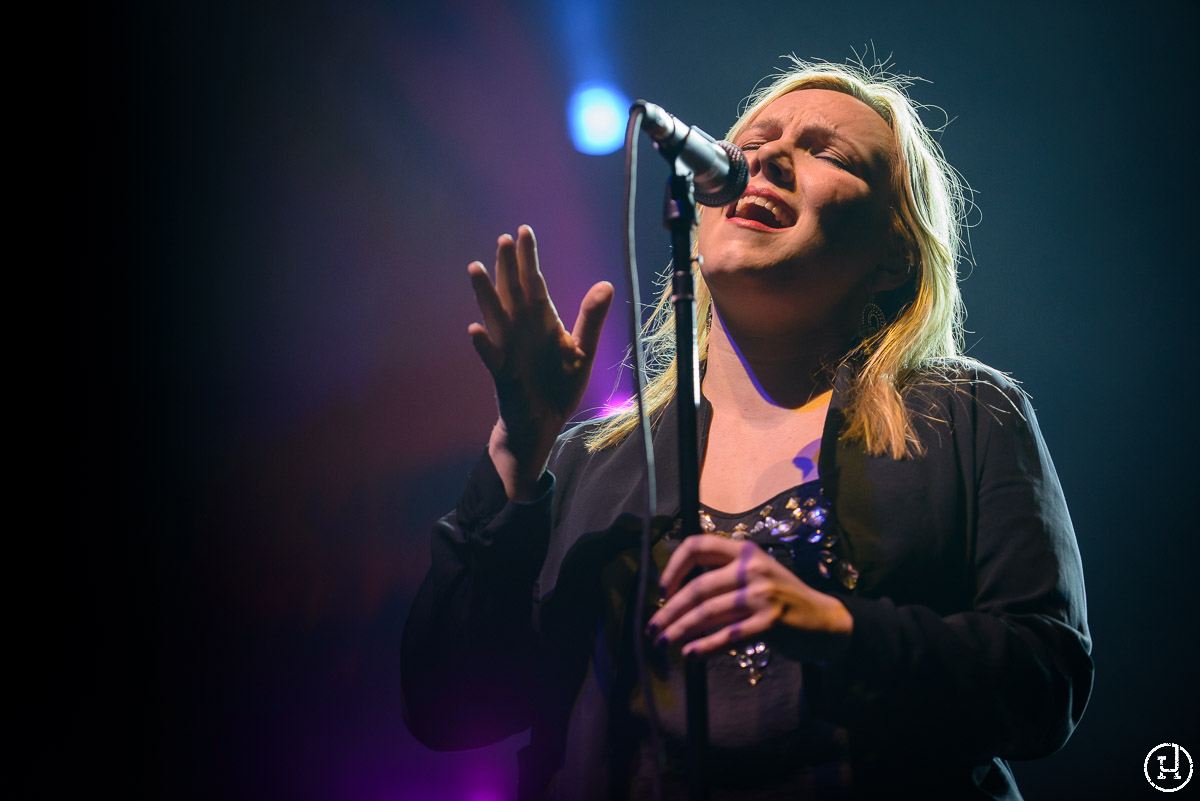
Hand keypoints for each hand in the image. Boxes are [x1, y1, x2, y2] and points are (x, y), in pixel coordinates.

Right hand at [468, 225, 613, 499]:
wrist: (542, 424)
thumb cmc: (558, 387)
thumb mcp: (582, 351)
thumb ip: (591, 319)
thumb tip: (606, 284)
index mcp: (542, 323)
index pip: (534, 284)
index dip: (529, 258)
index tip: (523, 230)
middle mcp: (522, 331)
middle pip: (513, 292)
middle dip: (508, 266)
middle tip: (504, 239)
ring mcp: (509, 351)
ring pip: (495, 317)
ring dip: (485, 294)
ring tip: (475, 269)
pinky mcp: (504, 375)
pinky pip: (491, 357)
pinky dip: (483, 345)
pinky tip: (474, 329)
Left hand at [646, 535, 852, 659]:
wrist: (826, 620)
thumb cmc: (783, 599)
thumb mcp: (757, 574)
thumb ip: (724, 576)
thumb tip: (676, 596)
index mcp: (745, 551)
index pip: (698, 546)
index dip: (674, 567)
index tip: (662, 591)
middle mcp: (752, 567)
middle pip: (698, 587)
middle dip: (670, 610)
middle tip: (653, 627)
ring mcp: (762, 594)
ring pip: (708, 613)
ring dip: (680, 630)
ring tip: (664, 642)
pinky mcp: (771, 622)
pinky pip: (728, 636)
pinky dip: (705, 646)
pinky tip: (690, 654)